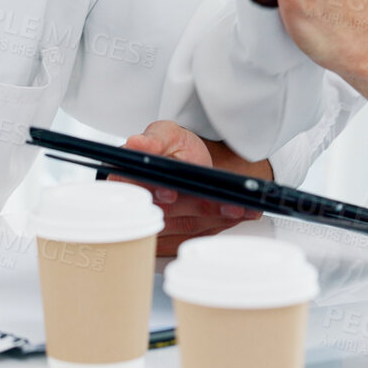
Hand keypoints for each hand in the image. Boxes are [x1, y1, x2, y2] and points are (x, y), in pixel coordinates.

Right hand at [122, 120, 260, 255]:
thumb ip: (152, 140)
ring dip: (215, 218)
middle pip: (165, 214)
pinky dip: (221, 223)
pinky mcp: (179, 234)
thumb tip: (135, 143)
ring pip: (186, 226)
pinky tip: (239, 213)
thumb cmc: (171, 146)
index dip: (153, 194)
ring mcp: (160, 223)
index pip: (135, 193)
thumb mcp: (163, 134)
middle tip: (224, 202)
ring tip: (239, 206)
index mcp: (128, 180)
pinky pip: (199, 232)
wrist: (186, 159)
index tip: (171, 193)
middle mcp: (142, 206)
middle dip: (196, 208)